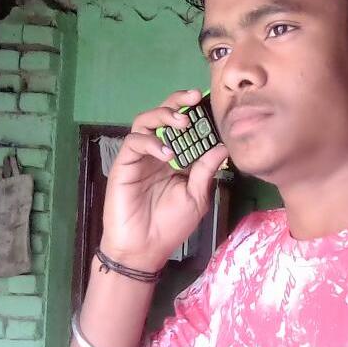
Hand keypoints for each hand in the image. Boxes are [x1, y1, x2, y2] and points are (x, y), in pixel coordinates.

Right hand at [100, 90, 227, 270]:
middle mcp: (157, 152)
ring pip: (145, 121)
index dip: (195, 112)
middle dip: (178, 102)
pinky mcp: (124, 164)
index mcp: (177, 158)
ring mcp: (140, 156)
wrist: (144, 248)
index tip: (209, 102)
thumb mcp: (196, 196)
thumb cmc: (170, 225)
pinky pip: (134, 142)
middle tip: (194, 98)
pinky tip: (166, 153)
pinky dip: (150, 142)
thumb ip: (206, 170)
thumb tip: (223, 146)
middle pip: (163, 116)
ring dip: (163, 116)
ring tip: (181, 122)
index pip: (184, 127)